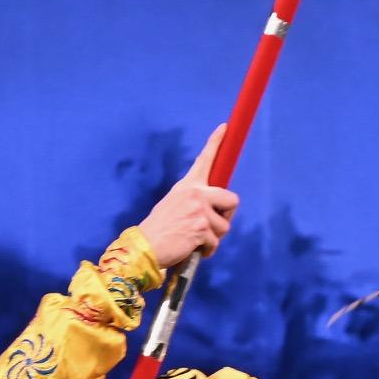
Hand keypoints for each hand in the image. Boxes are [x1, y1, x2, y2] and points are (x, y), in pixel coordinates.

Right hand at [135, 129, 239, 268]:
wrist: (145, 246)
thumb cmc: (160, 228)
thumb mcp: (174, 204)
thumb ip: (195, 201)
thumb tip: (215, 209)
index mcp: (187, 186)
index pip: (204, 160)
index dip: (215, 143)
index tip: (225, 127)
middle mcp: (195, 193)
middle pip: (233, 199)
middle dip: (226, 216)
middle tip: (210, 226)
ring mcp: (199, 210)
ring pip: (225, 226)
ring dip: (214, 238)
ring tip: (194, 239)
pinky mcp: (201, 228)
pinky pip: (215, 243)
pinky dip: (207, 251)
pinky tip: (192, 249)